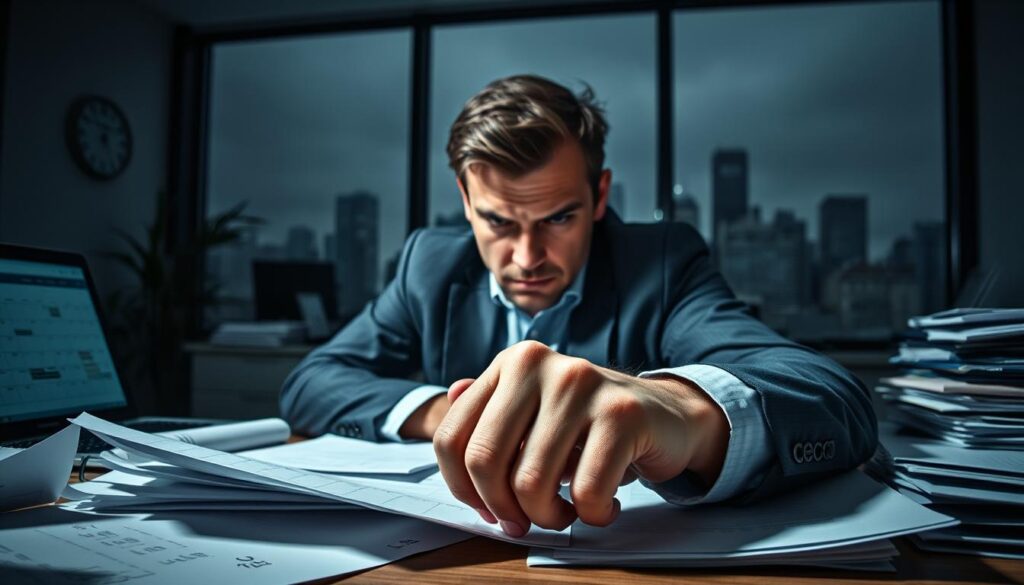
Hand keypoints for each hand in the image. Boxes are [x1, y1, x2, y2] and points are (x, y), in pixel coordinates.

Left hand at [433, 341, 728, 536]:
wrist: (667, 416)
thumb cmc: (590, 424)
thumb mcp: (536, 410)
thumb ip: (491, 408)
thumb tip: (449, 396)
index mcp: (511, 363)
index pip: (451, 438)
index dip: (462, 489)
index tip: (490, 510)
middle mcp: (538, 363)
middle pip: (483, 462)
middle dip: (504, 510)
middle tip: (527, 522)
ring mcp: (580, 383)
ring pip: (531, 483)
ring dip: (549, 518)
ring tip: (568, 513)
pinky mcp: (621, 414)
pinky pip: (586, 491)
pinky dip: (593, 515)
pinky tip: (605, 505)